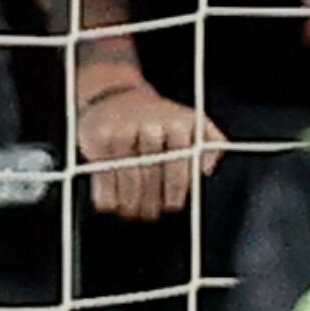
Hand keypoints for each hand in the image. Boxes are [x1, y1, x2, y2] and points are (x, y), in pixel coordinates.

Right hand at [75, 83, 222, 220]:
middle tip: (151, 213)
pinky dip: (106, 191)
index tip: (173, 204)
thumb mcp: (194, 123)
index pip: (179, 162)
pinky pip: (103, 170)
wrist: (116, 97)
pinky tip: (111, 204)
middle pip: (152, 170)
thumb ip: (211, 145)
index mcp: (177, 125)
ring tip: (133, 212)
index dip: (176, 187)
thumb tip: (206, 169)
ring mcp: (122, 130)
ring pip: (128, 173)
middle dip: (152, 198)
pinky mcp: (99, 136)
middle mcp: (150, 126)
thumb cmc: (161, 119)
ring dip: (130, 199)